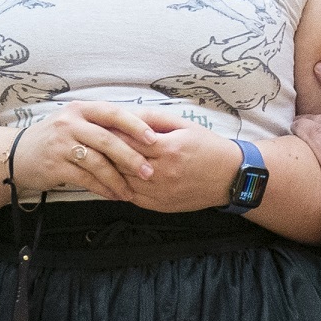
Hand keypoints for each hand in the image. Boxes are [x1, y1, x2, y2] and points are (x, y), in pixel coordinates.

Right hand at [17, 102, 156, 201]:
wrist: (18, 154)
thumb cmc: (57, 139)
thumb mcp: (77, 123)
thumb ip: (105, 125)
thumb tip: (147, 131)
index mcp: (81, 109)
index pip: (113, 113)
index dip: (135, 125)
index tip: (155, 138)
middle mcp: (70, 123)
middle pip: (108, 139)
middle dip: (131, 157)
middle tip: (150, 171)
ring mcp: (61, 144)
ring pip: (97, 162)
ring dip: (118, 179)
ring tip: (131, 192)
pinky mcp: (55, 165)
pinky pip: (85, 179)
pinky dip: (103, 188)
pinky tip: (114, 195)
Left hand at [102, 111, 252, 213]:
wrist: (231, 178)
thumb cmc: (209, 148)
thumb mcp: (183, 125)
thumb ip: (152, 118)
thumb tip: (124, 114)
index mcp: (169, 149)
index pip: (127, 138)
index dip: (109, 131)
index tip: (96, 125)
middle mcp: (163, 173)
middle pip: (121, 160)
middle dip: (103, 150)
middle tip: (88, 141)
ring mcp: (161, 193)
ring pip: (122, 180)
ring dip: (107, 170)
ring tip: (94, 158)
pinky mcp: (160, 206)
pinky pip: (130, 197)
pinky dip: (117, 187)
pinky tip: (110, 177)